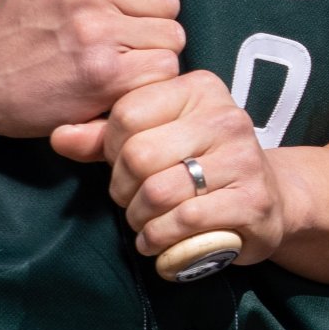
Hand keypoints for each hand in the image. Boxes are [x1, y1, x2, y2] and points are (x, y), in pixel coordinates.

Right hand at [0, 0, 183, 137]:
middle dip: (152, 23)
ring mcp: (96, 30)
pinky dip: (149, 80)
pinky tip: (121, 82)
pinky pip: (164, 68)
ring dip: (153, 54)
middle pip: (167, 1)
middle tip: (121, 40)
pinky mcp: (105, 73)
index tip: (118, 10)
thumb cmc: (16, 25)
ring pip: (172, 36)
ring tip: (119, 61)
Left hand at [64, 67, 287, 271]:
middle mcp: (227, 116)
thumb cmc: (201, 166)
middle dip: (123, 189)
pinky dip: (161, 238)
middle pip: (139, 155)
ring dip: (139, 219)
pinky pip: (186, 220)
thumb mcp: (154, 140)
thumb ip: (105, 137)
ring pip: (159, 192)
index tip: (123, 166)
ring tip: (143, 224)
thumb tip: (59, 135)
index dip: (112, 149)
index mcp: (200, 88)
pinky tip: (158, 241)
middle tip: (130, 202)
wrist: (269, 199)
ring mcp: (244, 157)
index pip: (128, 113)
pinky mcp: (253, 200)